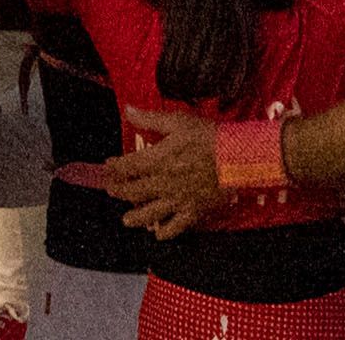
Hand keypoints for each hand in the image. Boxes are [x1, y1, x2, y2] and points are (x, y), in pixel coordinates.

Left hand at [104, 111, 223, 237]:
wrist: (236, 158)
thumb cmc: (209, 137)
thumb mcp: (178, 121)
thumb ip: (150, 119)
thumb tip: (128, 109)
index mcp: (157, 161)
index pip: (128, 167)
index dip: (115, 167)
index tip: (108, 167)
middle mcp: (163, 184)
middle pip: (134, 192)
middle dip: (119, 191)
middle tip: (112, 191)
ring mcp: (177, 200)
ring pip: (150, 214)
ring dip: (135, 218)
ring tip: (127, 220)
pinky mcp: (193, 211)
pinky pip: (175, 227)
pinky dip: (165, 232)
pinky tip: (159, 234)